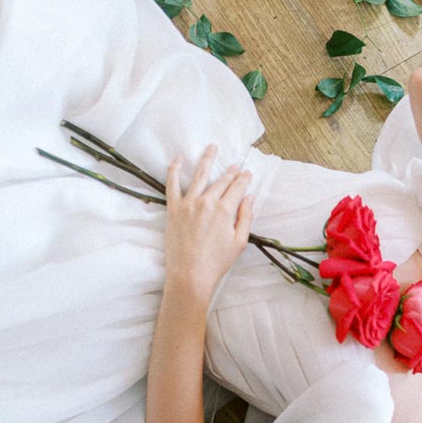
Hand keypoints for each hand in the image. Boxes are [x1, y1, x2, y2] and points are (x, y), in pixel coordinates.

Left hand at [163, 143, 253, 302]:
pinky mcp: (174, 208)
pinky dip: (175, 170)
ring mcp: (188, 204)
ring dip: (207, 159)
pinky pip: (172, 184)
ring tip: (212, 147)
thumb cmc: (216, 262)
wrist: (190, 275)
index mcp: (225, 210)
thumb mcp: (239, 242)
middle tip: (235, 165)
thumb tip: (249, 198)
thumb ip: (246, 217)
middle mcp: (207, 202)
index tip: (247, 173)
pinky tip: (178, 159)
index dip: (244, 179)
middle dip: (231, 171)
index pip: (237, 187)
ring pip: (200, 175)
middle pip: (222, 180)